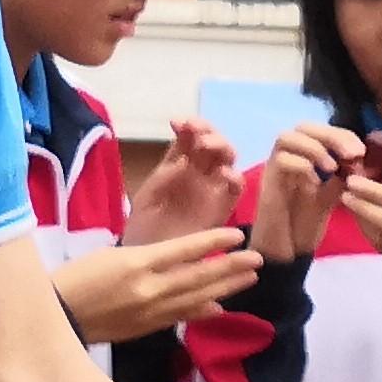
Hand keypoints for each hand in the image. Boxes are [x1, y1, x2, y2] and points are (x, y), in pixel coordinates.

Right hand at [53, 230, 258, 345]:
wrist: (55, 314)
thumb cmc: (76, 276)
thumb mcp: (110, 255)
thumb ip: (147, 258)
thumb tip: (176, 259)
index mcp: (137, 263)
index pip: (185, 250)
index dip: (214, 241)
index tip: (238, 235)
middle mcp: (150, 288)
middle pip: (199, 276)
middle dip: (231, 268)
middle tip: (258, 260)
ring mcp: (150, 312)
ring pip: (196, 298)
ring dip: (225, 288)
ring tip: (249, 279)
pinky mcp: (147, 328)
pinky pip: (181, 317)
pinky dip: (202, 311)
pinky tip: (219, 308)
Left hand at [121, 120, 241, 246]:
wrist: (149, 259)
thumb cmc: (144, 227)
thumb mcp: (149, 194)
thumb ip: (165, 174)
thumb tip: (184, 153)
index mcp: (179, 164)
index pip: (191, 137)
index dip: (190, 125)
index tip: (178, 122)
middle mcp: (199, 173)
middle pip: (213, 143)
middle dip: (208, 131)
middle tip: (196, 132)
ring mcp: (212, 189)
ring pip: (227, 159)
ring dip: (222, 146)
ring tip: (206, 145)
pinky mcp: (223, 208)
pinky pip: (236, 188)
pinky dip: (234, 176)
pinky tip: (222, 174)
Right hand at [244, 122, 356, 265]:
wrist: (284, 255)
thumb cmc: (305, 225)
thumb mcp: (332, 196)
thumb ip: (343, 176)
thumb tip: (358, 158)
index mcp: (302, 157)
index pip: (320, 129)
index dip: (342, 134)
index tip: (361, 151)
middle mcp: (286, 157)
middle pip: (303, 126)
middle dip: (331, 135)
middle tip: (352, 154)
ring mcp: (274, 170)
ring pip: (285, 137)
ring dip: (314, 146)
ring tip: (333, 168)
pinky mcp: (267, 186)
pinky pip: (280, 161)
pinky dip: (302, 165)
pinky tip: (316, 182)